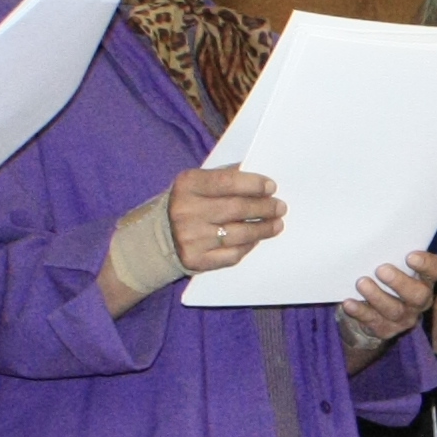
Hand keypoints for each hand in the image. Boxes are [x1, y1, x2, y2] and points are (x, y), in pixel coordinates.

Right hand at [167, 166, 284, 274]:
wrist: (156, 237)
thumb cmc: (187, 204)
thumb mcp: (198, 183)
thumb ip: (225, 177)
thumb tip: (259, 178)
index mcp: (188, 185)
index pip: (228, 182)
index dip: (253, 185)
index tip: (271, 187)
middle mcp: (187, 211)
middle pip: (236, 209)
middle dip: (264, 208)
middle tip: (280, 207)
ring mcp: (191, 238)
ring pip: (238, 234)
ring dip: (263, 229)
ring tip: (276, 224)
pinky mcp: (196, 260)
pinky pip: (232, 254)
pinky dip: (248, 246)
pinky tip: (256, 239)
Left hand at [342, 250, 436, 360]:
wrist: (372, 311)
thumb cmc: (384, 277)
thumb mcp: (393, 263)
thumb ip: (392, 253)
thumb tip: (376, 229)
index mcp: (425, 279)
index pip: (436, 270)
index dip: (427, 264)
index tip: (410, 256)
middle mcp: (420, 300)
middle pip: (418, 295)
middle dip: (400, 282)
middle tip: (381, 269)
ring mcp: (404, 317)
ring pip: (394, 310)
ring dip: (377, 296)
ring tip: (362, 283)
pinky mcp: (386, 329)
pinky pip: (373, 322)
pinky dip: (360, 312)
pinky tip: (349, 303)